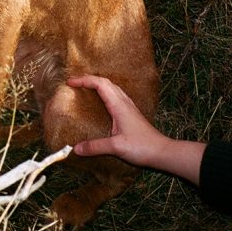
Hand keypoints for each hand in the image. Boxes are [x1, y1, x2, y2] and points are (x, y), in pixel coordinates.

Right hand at [67, 74, 205, 183]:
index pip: (99, 84)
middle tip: (74, 83)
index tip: (70, 82)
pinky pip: (116, 95)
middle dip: (88, 79)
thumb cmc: (141, 147)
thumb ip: (95, 147)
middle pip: (105, 82)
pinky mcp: (131, 113)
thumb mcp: (116, 147)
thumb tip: (75, 148)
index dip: (84, 80)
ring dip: (98, 84)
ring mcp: (129, 106)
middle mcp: (124, 102)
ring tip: (85, 89)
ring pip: (112, 87)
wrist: (162, 151)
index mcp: (118, 105)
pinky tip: (102, 102)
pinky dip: (105, 92)